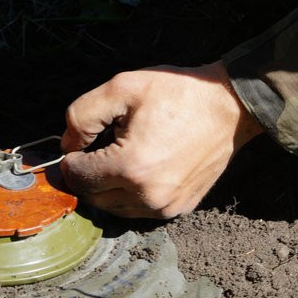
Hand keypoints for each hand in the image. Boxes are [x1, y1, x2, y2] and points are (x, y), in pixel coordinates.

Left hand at [60, 60, 262, 217]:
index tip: (83, 143)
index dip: (72, 158)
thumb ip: (82, 116)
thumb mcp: (122, 87)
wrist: (230, 107)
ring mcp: (166, 207)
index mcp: (130, 167)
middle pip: (93, 197)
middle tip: (103, 147)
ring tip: (124, 156)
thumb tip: (67, 146)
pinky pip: (140, 210)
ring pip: (114, 208)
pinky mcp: (180, 209)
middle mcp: (147, 196)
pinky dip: (132, 193)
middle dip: (89, 174)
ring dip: (109, 187)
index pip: (77, 177)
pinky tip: (143, 167)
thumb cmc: (178, 93)